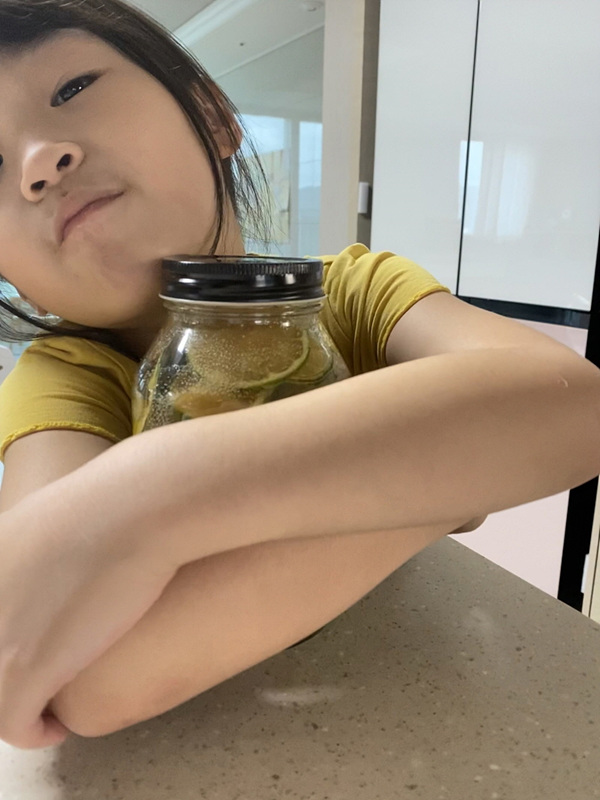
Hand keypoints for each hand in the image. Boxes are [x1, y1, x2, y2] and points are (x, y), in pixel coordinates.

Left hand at [0, 487, 178, 749]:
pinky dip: (32, 732)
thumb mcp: (43, 518)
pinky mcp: (18, 670)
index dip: (5, 645)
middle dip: (8, 678)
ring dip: (13, 709)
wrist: (132, 509)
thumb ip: (25, 550)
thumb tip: (46, 566)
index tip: (29, 651)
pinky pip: (11, 725)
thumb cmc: (108, 502)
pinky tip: (55, 725)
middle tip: (35, 683)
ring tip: (43, 709)